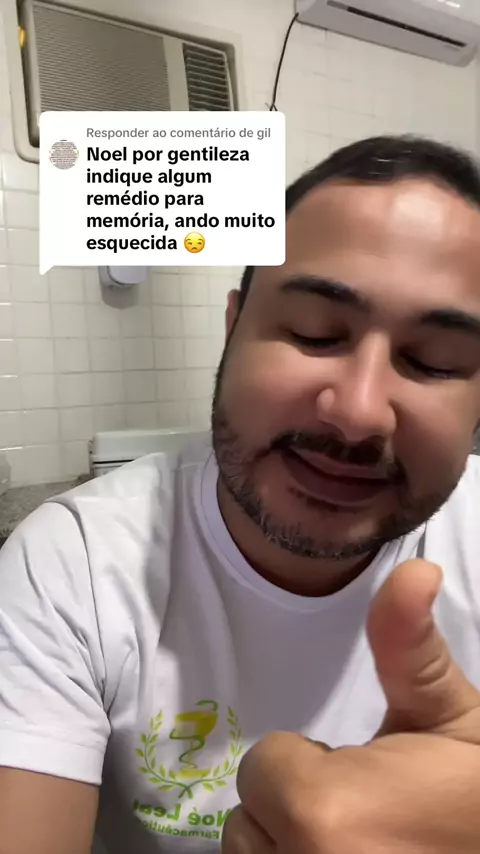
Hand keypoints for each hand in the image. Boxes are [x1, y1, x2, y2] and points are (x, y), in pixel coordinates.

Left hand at [222, 559, 479, 852]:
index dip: (313, 764)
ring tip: (363, 843)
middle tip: (368, 816)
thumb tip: (415, 567)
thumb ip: (407, 645)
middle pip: (250, 823)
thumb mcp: (450, 717)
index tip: (364, 775)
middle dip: (297, 810)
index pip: (264, 766)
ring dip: (293, 851)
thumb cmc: (476, 790)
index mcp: (326, 812)